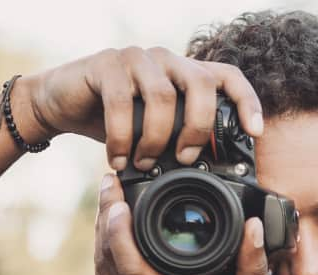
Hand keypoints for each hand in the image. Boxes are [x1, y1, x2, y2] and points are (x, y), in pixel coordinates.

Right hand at [23, 46, 264, 170]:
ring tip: (145, 164)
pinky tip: (118, 160)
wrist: (62, 103)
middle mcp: (167, 60)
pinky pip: (121, 102)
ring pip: (162, 95)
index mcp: (185, 73)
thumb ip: (180, 140)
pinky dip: (122, 137)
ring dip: (156, 138)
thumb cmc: (114, 121)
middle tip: (186, 158)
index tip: (255, 133)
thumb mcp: (155, 132)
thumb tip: (209, 173)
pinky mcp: (107, 64)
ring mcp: (137, 58)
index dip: (247, 102)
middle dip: (198, 127)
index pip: (228, 77)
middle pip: (200, 84)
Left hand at [93, 173, 271, 274]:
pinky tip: (109, 244)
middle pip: (107, 262)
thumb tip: (254, 226)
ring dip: (101, 240)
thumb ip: (254, 263)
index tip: (116, 197)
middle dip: (104, 219)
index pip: (129, 263)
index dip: (116, 228)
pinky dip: (104, 264)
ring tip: (106, 207)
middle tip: (107, 186)